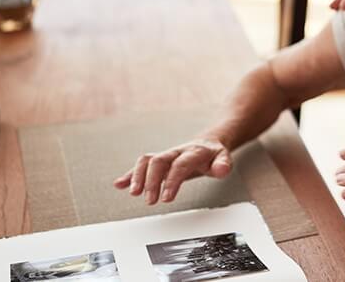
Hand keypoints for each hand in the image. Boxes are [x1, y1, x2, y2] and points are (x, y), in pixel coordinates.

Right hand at [113, 138, 232, 204]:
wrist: (207, 143)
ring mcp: (166, 156)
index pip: (180, 165)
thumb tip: (221, 170)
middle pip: (159, 161)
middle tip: (150, 201)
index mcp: (193, 152)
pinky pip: (141, 166)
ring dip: (138, 176)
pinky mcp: (158, 162)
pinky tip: (119, 184)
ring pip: (147, 160)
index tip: (166, 199)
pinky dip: (130, 175)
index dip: (172, 181)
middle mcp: (176, 152)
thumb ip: (223, 165)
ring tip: (133, 193)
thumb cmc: (214, 155)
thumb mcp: (224, 159)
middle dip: (152, 181)